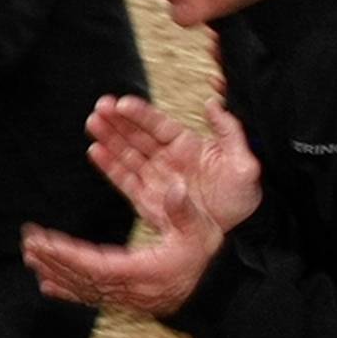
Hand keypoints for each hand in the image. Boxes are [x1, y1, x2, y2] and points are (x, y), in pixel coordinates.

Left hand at [21, 168, 227, 317]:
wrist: (216, 292)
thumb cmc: (207, 256)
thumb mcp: (201, 230)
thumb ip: (184, 211)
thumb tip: (175, 186)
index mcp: (145, 271)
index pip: (96, 265)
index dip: (67, 255)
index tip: (43, 241)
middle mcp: (130, 289)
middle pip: (83, 277)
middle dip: (53, 259)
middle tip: (29, 242)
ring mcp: (126, 297)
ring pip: (83, 287)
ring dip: (54, 271)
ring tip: (30, 256)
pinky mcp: (125, 299)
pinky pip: (91, 297)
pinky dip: (67, 290)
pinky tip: (47, 285)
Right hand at [84, 94, 260, 231]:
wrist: (231, 235)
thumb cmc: (239, 199)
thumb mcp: (244, 163)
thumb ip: (229, 131)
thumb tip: (210, 103)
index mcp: (187, 146)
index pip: (158, 125)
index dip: (140, 113)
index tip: (121, 103)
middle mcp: (167, 159)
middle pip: (137, 135)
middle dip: (118, 121)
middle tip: (99, 106)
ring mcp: (155, 178)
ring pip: (127, 154)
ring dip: (109, 138)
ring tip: (92, 123)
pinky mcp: (146, 200)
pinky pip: (124, 180)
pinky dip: (109, 166)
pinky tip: (95, 151)